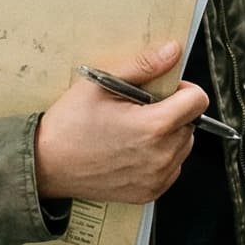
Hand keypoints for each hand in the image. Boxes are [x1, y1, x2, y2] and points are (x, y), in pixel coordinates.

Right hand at [35, 42, 206, 204]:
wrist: (47, 165)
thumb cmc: (69, 125)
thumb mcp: (101, 84)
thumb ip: (143, 66)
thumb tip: (173, 51)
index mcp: (154, 127)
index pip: (198, 101)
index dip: (183, 90)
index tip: (164, 91)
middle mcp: (161, 156)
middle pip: (191, 124)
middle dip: (173, 112)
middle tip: (139, 111)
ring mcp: (157, 178)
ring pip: (183, 146)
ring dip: (168, 135)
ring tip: (134, 131)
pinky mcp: (150, 192)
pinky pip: (171, 168)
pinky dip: (160, 157)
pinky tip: (133, 150)